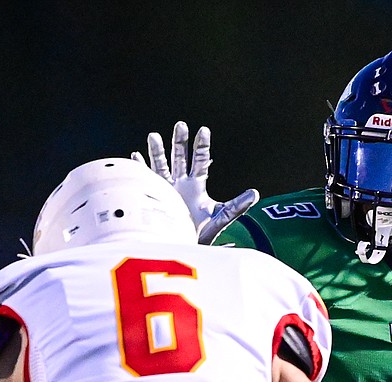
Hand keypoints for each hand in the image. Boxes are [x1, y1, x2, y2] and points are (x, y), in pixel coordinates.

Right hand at [132, 121, 258, 244]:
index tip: (204, 130)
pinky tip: (135, 157)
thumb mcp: (222, 217)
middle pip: (179, 157)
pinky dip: (140, 169)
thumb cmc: (204, 233)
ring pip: (160, 166)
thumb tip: (255, 194)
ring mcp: (165, 190)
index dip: (202, 146)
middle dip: (180, 141)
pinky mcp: (152, 198)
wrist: (185, 247)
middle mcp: (181, 184)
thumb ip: (237, 205)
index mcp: (197, 185)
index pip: (200, 161)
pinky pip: (145, 180)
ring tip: (153, 136)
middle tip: (181, 125)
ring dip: (157, 152)